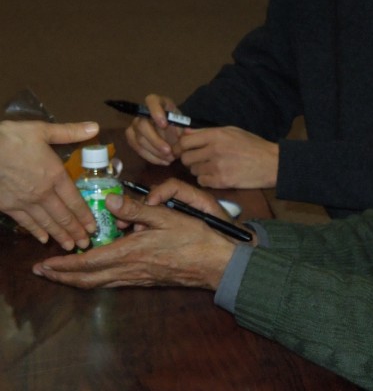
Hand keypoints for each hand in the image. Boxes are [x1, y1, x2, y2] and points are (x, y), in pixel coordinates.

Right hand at [0, 120, 98, 249]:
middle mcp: (43, 193)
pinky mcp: (7, 206)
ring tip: (70, 246)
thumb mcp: (43, 130)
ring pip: (46, 222)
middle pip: (63, 216)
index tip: (94, 227)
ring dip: (59, 235)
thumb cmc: (11, 138)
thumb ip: (70, 132)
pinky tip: (42, 239)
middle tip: (86, 244)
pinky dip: (35, 231)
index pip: (75, 201)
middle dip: (76, 231)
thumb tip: (95, 126)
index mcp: (55, 175)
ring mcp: (24, 202)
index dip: (85, 216)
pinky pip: (25, 222)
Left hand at [32, 192, 237, 289]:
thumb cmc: (195, 238)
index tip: (45, 264)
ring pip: (100, 283)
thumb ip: (137, 208)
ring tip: (63, 274)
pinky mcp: (147, 280)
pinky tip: (96, 273)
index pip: (89, 262)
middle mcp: (130, 269)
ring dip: (78, 279)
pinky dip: (96, 279)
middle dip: (63, 277)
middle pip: (88, 279)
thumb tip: (108, 200)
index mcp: (131, 252)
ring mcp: (139, 278)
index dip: (64, 265)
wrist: (216, 263)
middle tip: (44, 272)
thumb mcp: (167, 216)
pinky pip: (113, 282)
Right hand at [124, 94, 183, 164]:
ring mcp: (135, 125)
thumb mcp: (183, 122)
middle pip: (142, 125)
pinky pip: (137, 149)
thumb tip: (177, 137)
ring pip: (139, 139)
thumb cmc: (179, 123)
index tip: (164, 124)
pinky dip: (151, 157)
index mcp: (158, 101)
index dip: (156, 112)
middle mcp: (142, 112)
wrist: (175, 130)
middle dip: (156, 141)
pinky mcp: (132, 137)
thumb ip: (180, 127)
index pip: (151, 100)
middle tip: (169, 152)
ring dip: (155, 152)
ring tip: (170, 159)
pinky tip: (163, 162)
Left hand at [176, 127, 278, 188]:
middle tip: (198, 160)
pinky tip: (217, 175)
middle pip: (186, 158)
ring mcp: (217, 167)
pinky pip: (202, 181)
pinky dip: (206, 180)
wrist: (271, 163)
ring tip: (212, 167)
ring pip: (193, 171)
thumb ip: (207, 132)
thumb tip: (185, 132)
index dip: (179, 147)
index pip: (185, 141)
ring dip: (199, 170)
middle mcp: (214, 150)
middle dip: (189, 159)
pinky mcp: (221, 182)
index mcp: (216, 135)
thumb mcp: (232, 131)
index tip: (181, 150)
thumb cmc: (253, 145)